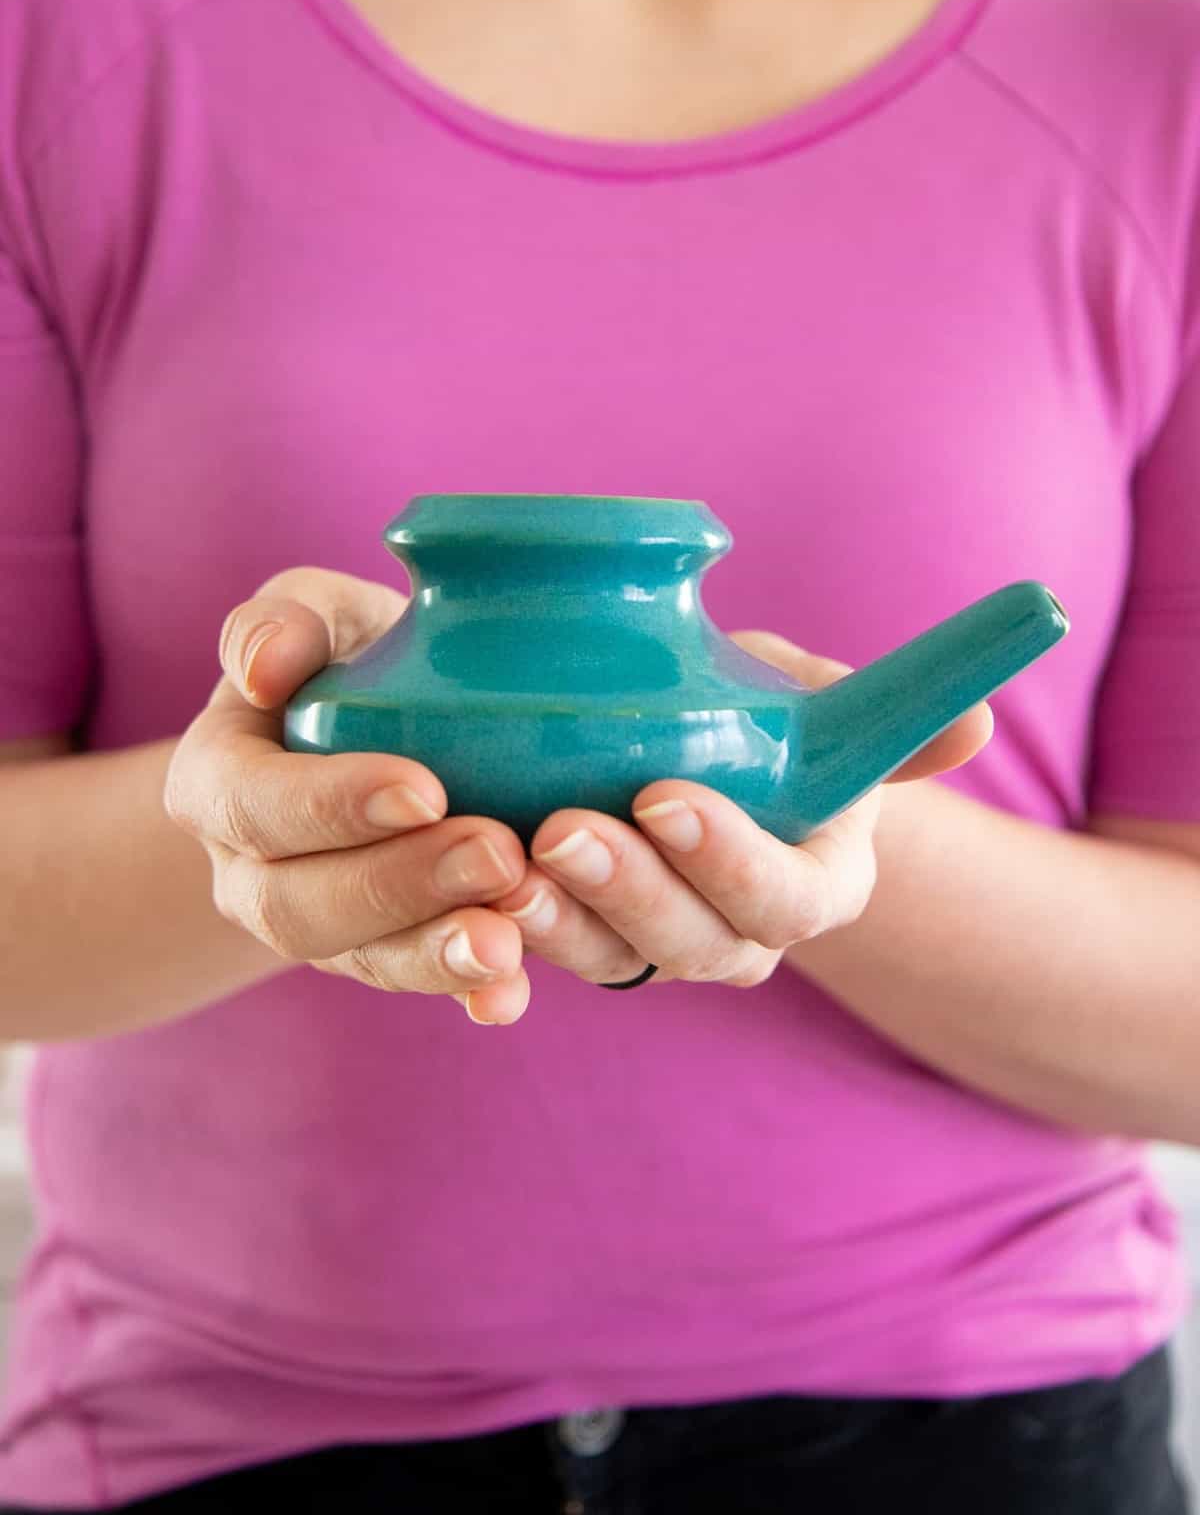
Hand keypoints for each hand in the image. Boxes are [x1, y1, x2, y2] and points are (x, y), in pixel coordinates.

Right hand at [164, 567, 532, 1024]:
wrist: (388, 723)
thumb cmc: (348, 655)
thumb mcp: (314, 613)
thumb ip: (284, 621)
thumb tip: (265, 668)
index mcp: (216, 781)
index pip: (255, 806)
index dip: (331, 806)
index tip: (425, 789)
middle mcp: (248, 872)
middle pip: (303, 904)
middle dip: (401, 886)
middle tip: (497, 854)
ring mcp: (316, 927)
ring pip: (360, 960)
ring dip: (436, 955)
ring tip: (511, 939)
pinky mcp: (381, 956)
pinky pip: (416, 986)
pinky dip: (466, 994)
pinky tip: (510, 997)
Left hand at [485, 630, 993, 993]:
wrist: (679, 744)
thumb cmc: (762, 720)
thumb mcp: (818, 705)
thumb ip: (889, 715)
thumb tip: (977, 724)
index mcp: (813, 883)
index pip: (783, 896)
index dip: (728, 860)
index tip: (665, 796)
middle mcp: (739, 935)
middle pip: (693, 943)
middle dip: (629, 891)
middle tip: (561, 828)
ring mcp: (653, 948)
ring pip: (609, 958)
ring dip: (555, 921)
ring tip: (504, 865)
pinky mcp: (575, 941)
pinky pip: (536, 967)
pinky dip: (498, 954)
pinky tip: (466, 920)